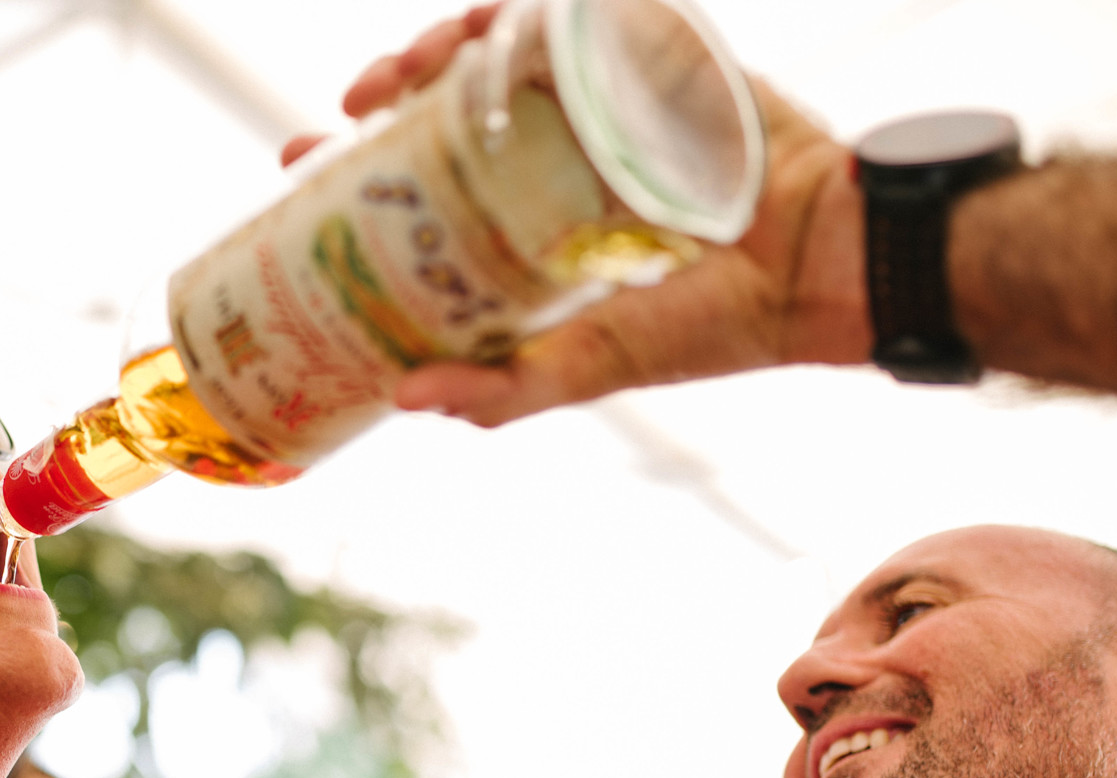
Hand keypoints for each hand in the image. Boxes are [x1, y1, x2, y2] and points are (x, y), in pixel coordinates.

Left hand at [281, 6, 871, 426]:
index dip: (353, 168)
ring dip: (443, 44)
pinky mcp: (656, 48)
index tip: (296, 165)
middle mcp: (555, 148)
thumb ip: (505, 387)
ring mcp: (603, 96)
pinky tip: (493, 22)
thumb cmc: (711, 326)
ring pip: (500, 47)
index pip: (423, 178)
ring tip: (408, 69)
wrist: (821, 267)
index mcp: (530, 214)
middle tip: (347, 112)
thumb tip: (406, 400)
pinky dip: (529, 5)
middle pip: (446, 102)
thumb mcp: (590, 362)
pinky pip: (579, 7)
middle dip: (385, 93)